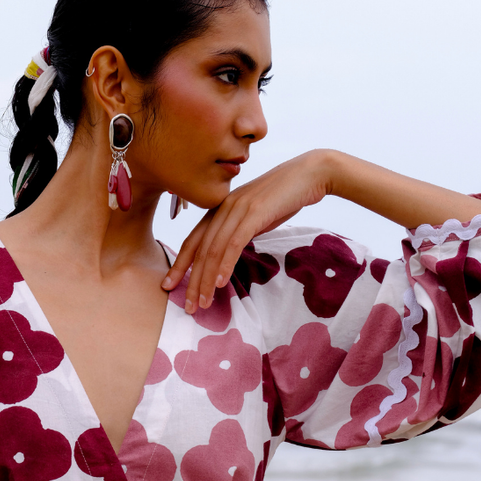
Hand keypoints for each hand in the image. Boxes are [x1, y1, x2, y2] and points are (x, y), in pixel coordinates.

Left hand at [162, 149, 336, 312]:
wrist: (310, 173)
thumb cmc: (285, 197)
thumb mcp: (255, 216)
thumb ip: (238, 231)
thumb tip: (229, 254)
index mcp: (221, 209)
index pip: (193, 240)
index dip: (180, 264)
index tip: (169, 286)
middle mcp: (224, 208)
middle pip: (200, 249)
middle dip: (191, 281)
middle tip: (188, 307)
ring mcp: (238, 209)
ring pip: (214, 250)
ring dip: (206, 280)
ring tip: (203, 303)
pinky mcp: (255, 212)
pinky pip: (235, 243)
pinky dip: (225, 264)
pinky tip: (220, 283)